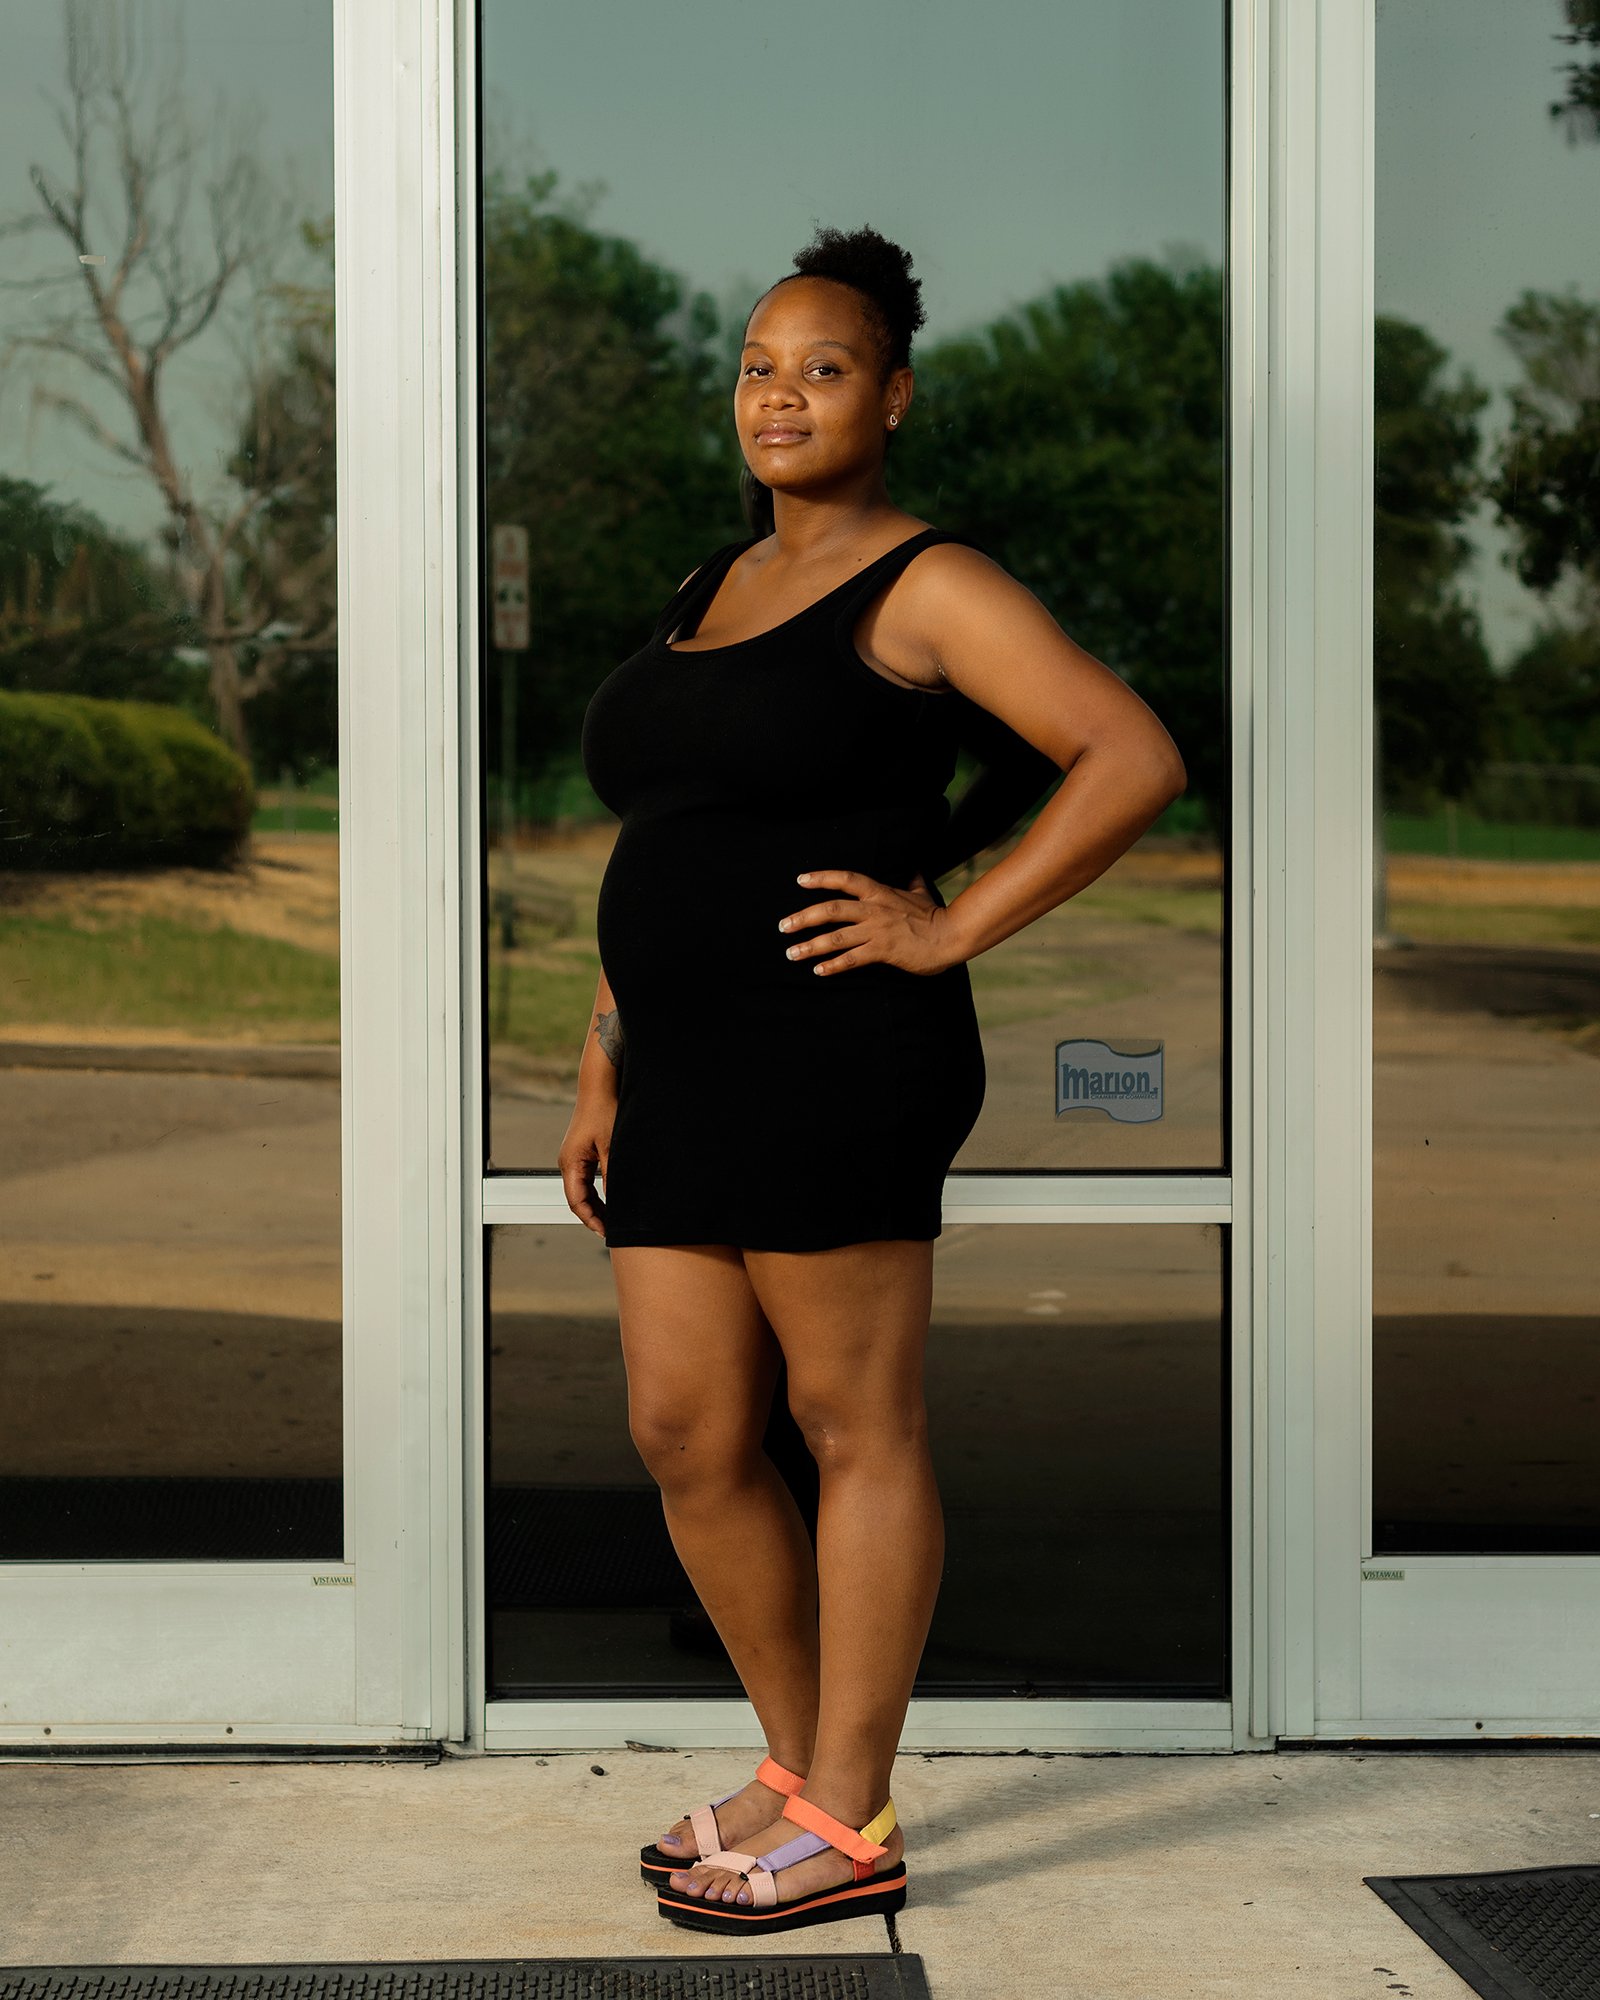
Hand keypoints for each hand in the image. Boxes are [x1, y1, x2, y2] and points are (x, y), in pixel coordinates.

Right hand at [558, 1097, 615, 1237]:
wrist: (599, 1089)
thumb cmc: (603, 1112)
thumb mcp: (612, 1147)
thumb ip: (612, 1175)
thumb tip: (617, 1201)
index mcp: (570, 1163)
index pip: (576, 1201)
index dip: (590, 1219)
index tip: (605, 1231)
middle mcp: (568, 1163)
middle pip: (578, 1199)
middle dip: (594, 1216)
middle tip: (612, 1231)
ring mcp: (574, 1159)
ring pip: (583, 1191)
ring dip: (597, 1206)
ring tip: (613, 1220)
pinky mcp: (582, 1155)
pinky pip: (587, 1181)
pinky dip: (598, 1193)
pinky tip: (611, 1201)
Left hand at [777, 868, 961, 977]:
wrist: (951, 935)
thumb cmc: (936, 916)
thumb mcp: (921, 893)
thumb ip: (912, 881)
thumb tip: (914, 868)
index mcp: (880, 893)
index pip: (846, 879)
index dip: (822, 878)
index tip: (800, 880)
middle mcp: (874, 910)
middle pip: (831, 909)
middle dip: (803, 917)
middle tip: (783, 926)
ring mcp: (877, 931)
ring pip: (836, 937)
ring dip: (811, 945)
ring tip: (791, 953)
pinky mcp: (883, 951)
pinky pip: (852, 959)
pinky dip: (833, 965)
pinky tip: (818, 970)